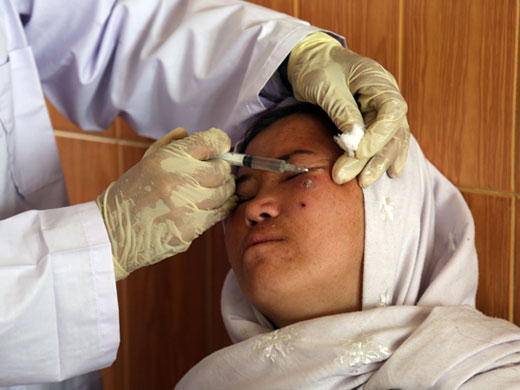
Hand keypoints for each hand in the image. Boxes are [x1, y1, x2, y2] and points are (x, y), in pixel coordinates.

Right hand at [96, 127, 235, 279]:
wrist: (110, 235)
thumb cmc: (128, 196)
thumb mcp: (144, 163)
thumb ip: (169, 146)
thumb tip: (189, 133)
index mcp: (167, 158)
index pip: (210, 141)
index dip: (220, 142)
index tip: (221, 146)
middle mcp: (178, 179)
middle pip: (222, 169)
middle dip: (222, 170)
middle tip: (215, 173)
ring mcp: (186, 205)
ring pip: (225, 192)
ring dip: (223, 190)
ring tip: (212, 191)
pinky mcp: (190, 227)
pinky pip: (219, 213)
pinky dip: (221, 207)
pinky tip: (213, 206)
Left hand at [288, 32, 409, 186]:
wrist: (311, 61)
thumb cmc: (317, 68)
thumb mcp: (325, 87)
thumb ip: (342, 111)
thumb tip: (355, 141)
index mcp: (377, 79)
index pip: (392, 110)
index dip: (379, 135)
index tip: (359, 152)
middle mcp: (385, 94)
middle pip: (393, 130)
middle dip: (376, 157)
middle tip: (359, 179)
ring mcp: (381, 108)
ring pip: (391, 140)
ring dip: (378, 162)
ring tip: (364, 182)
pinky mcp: (372, 120)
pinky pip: (384, 141)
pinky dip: (384, 157)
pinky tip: (388, 174)